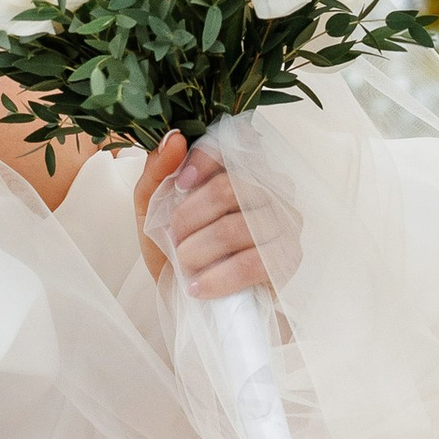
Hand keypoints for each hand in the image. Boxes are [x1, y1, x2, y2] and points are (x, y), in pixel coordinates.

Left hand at [136, 131, 267, 298]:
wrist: (191, 300)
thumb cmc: (174, 248)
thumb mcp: (151, 209)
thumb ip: (157, 172)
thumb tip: (173, 138)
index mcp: (239, 167)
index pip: (231, 145)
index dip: (202, 160)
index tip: (179, 185)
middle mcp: (269, 187)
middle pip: (228, 188)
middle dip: (189, 217)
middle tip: (174, 238)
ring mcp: (283, 222)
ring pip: (235, 227)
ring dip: (197, 250)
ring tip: (184, 265)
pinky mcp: (286, 258)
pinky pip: (251, 263)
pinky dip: (217, 277)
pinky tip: (198, 286)